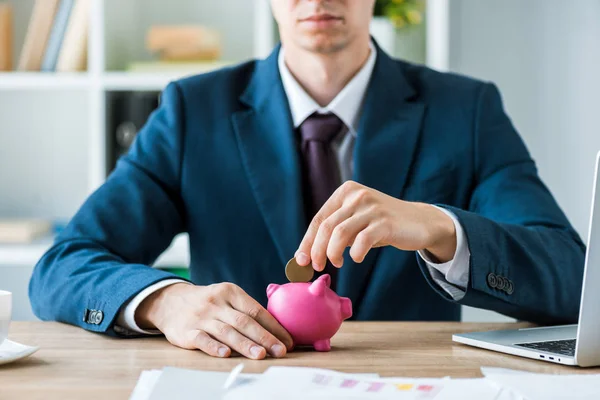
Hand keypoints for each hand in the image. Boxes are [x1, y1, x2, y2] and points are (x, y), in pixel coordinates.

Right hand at [135, 282, 293, 359]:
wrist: (170, 301)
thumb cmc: (208, 302)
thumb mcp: (226, 296)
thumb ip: (246, 308)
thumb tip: (277, 328)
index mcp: (230, 292)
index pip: (256, 310)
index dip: (274, 326)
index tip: (288, 341)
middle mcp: (217, 303)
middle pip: (244, 321)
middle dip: (265, 337)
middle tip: (280, 351)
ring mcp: (202, 317)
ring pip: (226, 331)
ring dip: (245, 344)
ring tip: (261, 355)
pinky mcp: (187, 331)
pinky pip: (202, 339)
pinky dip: (214, 347)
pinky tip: (225, 354)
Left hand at [295, 181, 456, 269]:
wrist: (420, 222)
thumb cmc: (382, 225)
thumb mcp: (356, 221)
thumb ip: (336, 231)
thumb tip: (308, 254)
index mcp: (346, 192)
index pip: (318, 218)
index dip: (307, 241)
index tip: (301, 260)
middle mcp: (357, 195)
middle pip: (326, 226)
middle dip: (317, 250)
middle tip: (317, 266)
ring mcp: (372, 207)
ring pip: (340, 233)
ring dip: (333, 253)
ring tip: (337, 264)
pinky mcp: (385, 222)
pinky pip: (362, 241)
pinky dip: (355, 253)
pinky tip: (356, 258)